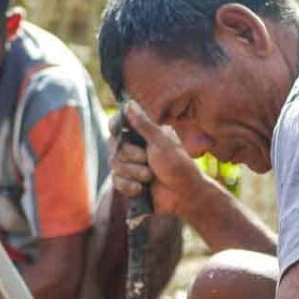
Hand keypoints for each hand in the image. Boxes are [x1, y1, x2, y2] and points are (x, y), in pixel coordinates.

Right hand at [110, 101, 206, 215]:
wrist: (184, 195)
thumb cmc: (177, 165)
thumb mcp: (161, 141)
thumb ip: (143, 124)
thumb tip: (129, 103)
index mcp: (144, 134)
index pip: (119, 124)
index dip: (115, 126)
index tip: (116, 130)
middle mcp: (136, 148)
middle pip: (114, 147)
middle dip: (131, 156)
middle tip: (148, 160)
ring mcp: (132, 166)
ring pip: (115, 165)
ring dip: (133, 172)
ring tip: (150, 177)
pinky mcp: (129, 183)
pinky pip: (116, 182)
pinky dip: (128, 186)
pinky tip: (141, 189)